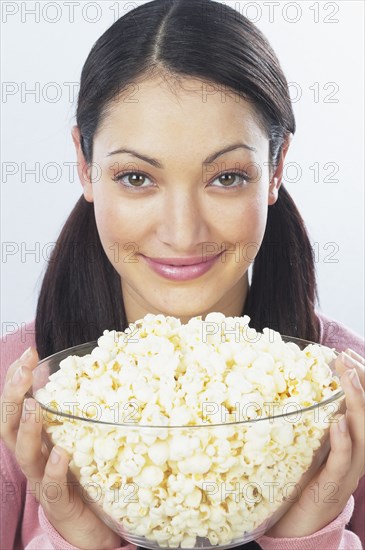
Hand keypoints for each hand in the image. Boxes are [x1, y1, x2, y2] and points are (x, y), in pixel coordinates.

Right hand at [0, 347, 121, 549]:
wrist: (93, 528)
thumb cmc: (88, 477)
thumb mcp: (84, 438)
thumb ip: (85, 412)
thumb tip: (106, 372)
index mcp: (39, 439)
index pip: (18, 406)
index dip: (17, 380)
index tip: (29, 353)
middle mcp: (35, 458)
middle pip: (9, 426)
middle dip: (13, 395)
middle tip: (24, 369)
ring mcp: (43, 481)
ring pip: (25, 455)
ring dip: (27, 429)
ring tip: (34, 406)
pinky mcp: (59, 504)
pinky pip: (51, 487)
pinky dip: (54, 469)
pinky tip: (60, 453)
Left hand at [265, 348, 364, 538]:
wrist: (301, 524)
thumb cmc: (300, 479)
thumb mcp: (306, 443)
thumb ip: (308, 420)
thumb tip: (288, 386)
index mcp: (350, 440)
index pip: (361, 405)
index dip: (358, 378)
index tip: (344, 353)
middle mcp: (356, 453)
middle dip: (360, 383)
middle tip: (345, 357)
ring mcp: (349, 470)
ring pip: (363, 434)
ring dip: (356, 403)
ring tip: (348, 378)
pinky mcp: (335, 486)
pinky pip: (344, 462)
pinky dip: (344, 441)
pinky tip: (339, 422)